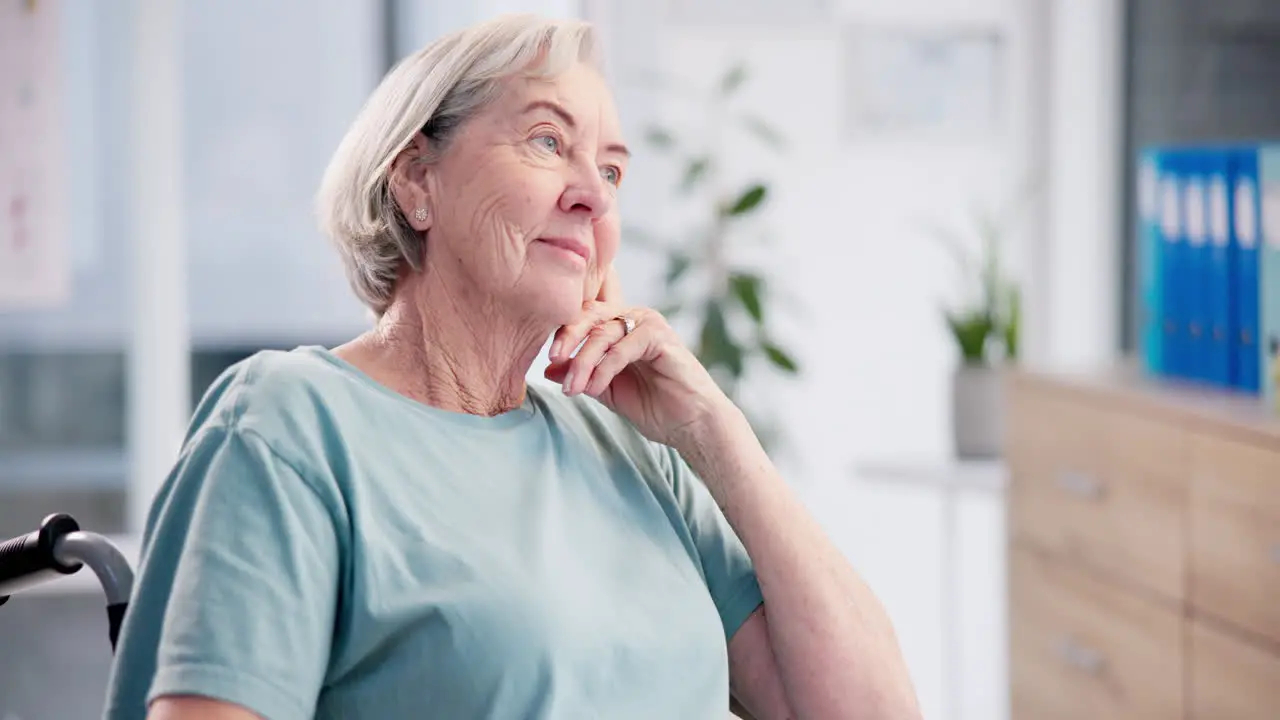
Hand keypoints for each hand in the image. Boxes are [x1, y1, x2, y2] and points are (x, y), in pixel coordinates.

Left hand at [545, 267, 732, 447]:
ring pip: (604, 332)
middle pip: (590, 315)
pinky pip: (623, 347)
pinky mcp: (661, 336)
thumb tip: (547, 368)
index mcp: (621, 326)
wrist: (691, 425)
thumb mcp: (607, 390)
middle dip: (569, 337)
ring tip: (574, 388)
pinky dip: (605, 368)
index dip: (563, 334)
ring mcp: (649, 324)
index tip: (548, 359)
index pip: (584, 317)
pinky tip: (595, 388)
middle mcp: (635, 318)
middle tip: (554, 359)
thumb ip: (581, 375)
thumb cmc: (655, 407)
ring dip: (584, 361)